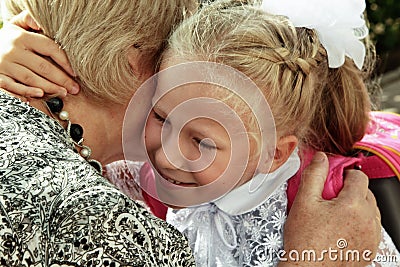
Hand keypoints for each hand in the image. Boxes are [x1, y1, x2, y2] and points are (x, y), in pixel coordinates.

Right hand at [0, 11, 79, 97]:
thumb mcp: (17, 25)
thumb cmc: (8, 39)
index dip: (65, 61)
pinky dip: (27, 92)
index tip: (75, 72)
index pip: (49, 48)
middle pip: (43, 67)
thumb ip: (30, 20)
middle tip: (74, 88)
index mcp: (21, 37)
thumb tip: (41, 22)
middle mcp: (13, 51)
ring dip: (50, 88)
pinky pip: (14, 87)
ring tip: (64, 93)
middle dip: (62, 79)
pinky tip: (40, 95)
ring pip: (31, 79)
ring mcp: (5, 66)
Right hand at [279, 152, 380, 266]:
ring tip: (335, 214)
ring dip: (357, 207)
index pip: (359, 177)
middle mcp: (368, 220)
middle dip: (350, 191)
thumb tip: (321, 158)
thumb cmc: (305, 240)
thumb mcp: (304, 201)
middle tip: (330, 198)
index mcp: (353, 205)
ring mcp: (371, 236)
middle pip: (366, 193)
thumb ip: (314, 175)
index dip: (345, 174)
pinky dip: (360, 223)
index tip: (333, 180)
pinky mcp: (370, 249)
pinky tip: (341, 228)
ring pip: (370, 211)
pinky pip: (371, 228)